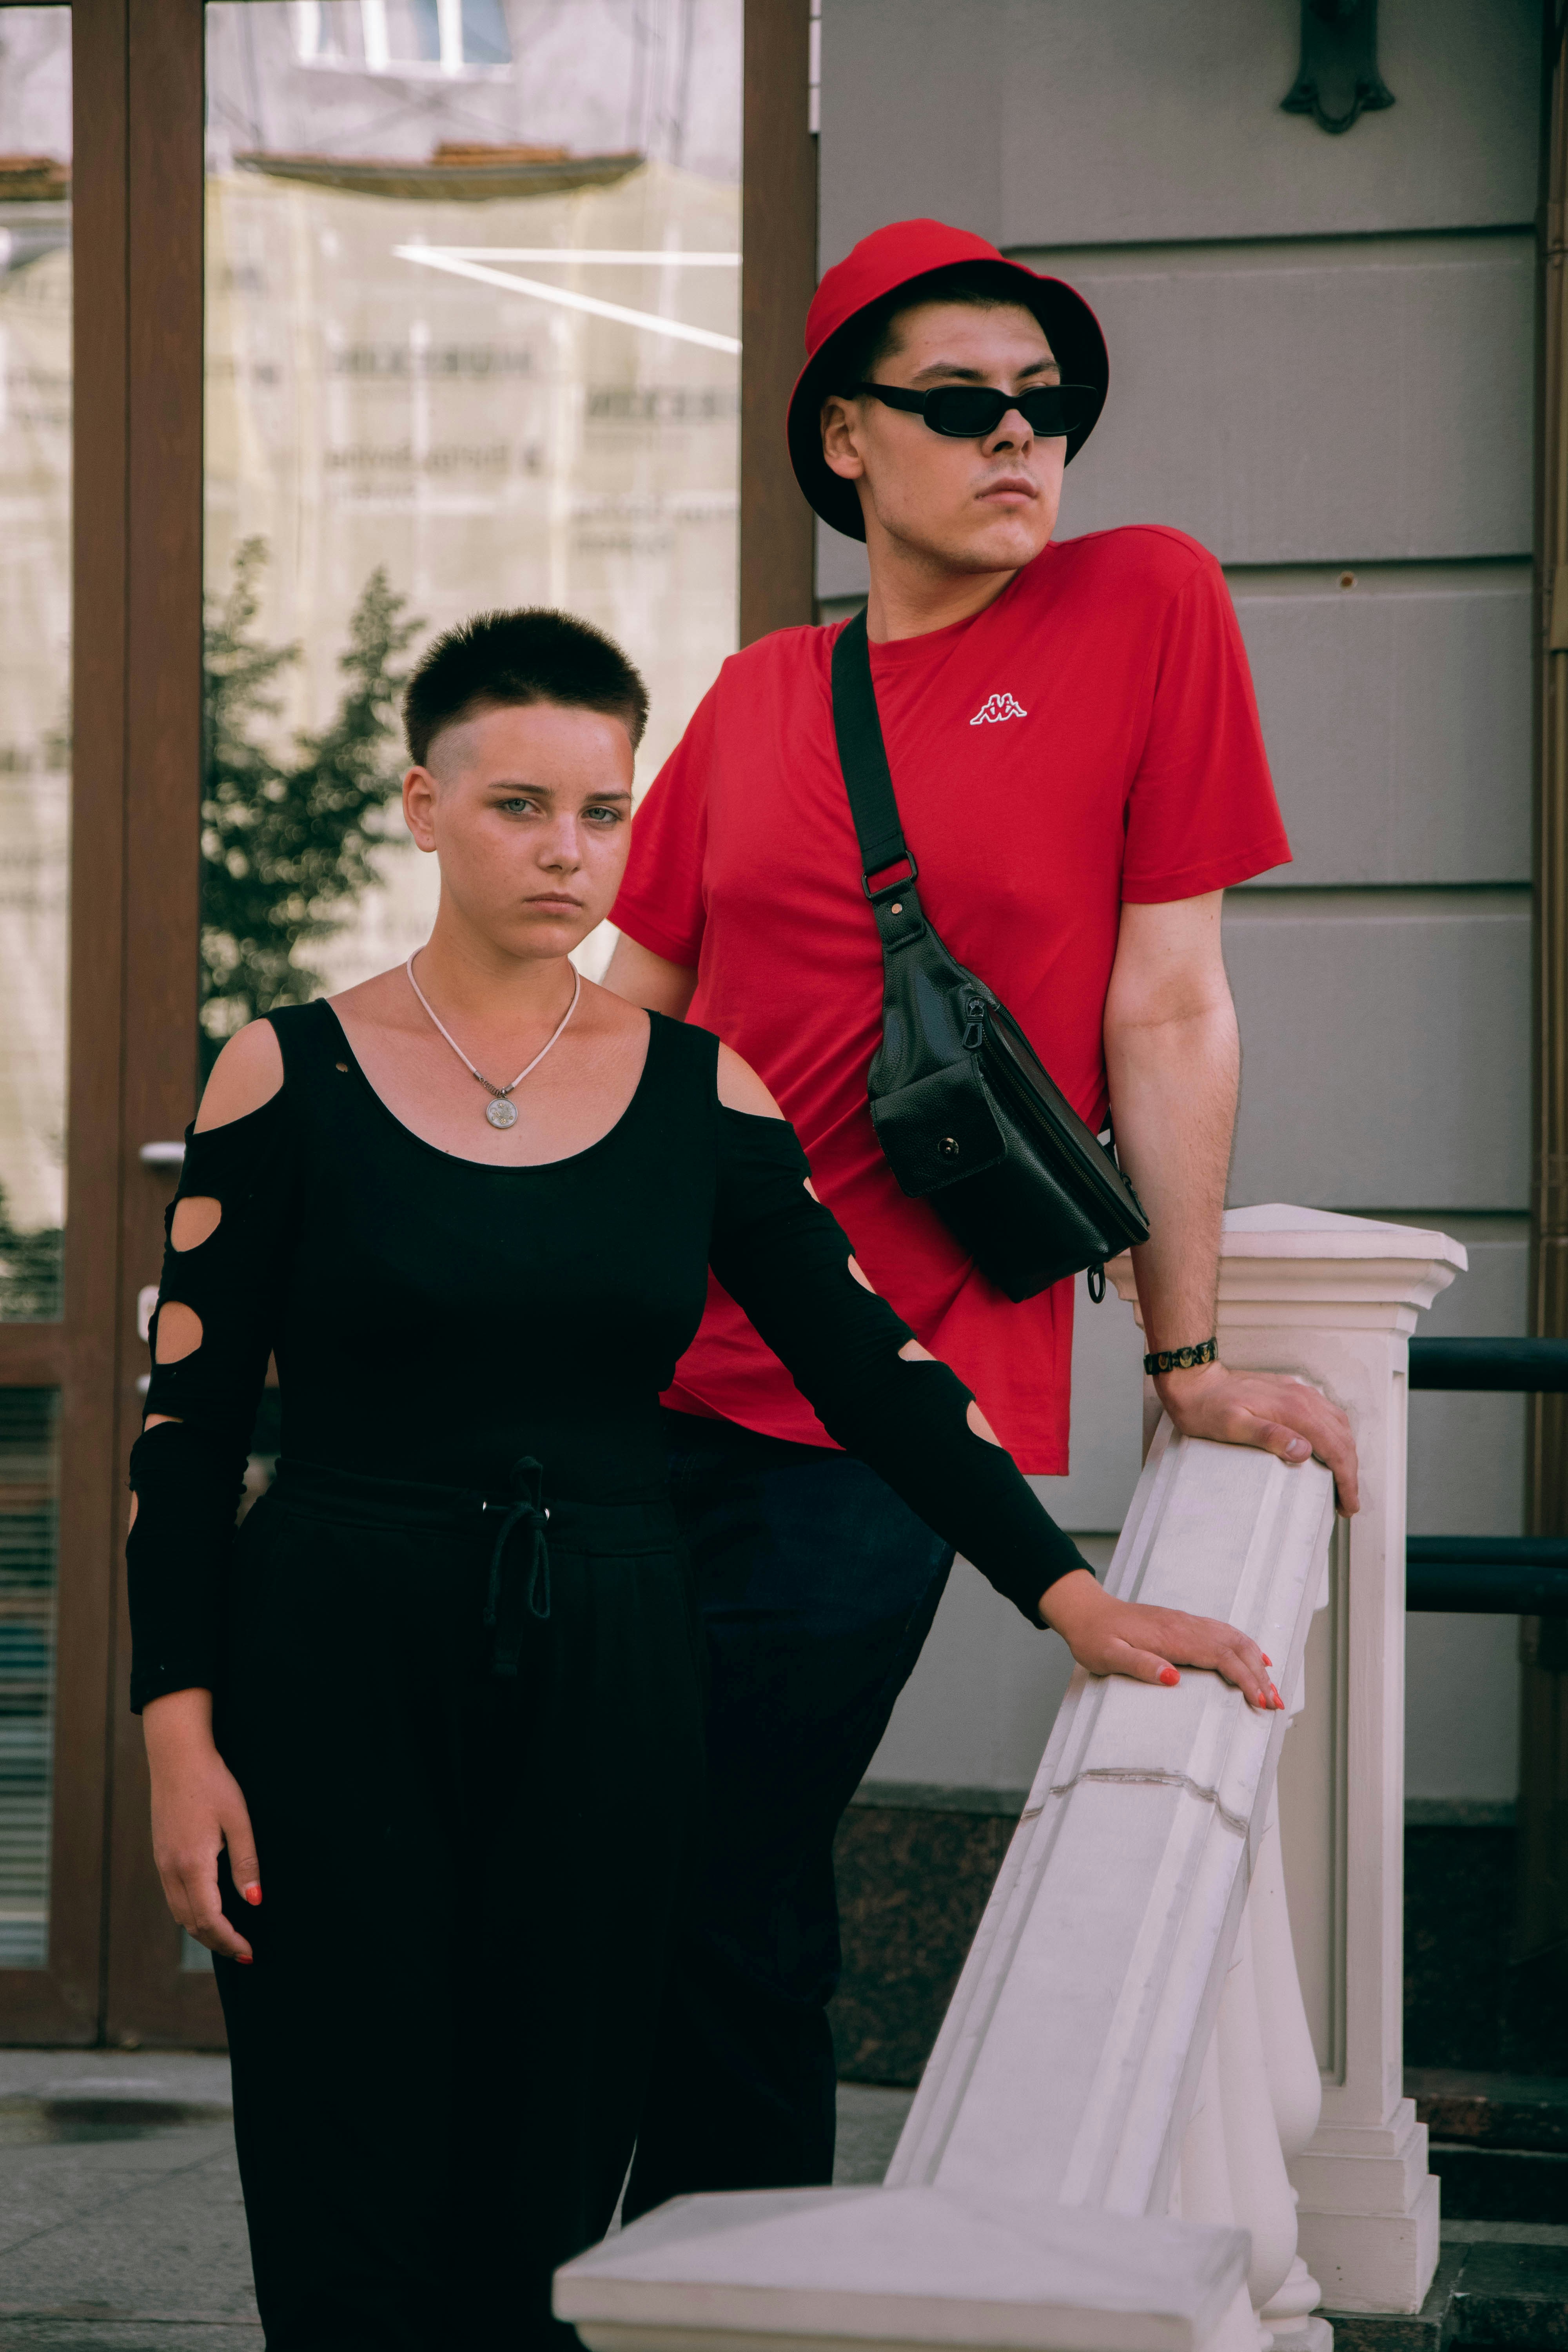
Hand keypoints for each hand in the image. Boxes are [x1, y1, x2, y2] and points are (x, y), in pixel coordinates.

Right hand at [142, 1688, 260, 1962]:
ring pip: (179, 1913)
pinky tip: (208, 1911)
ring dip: (202, 1931)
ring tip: (228, 1939)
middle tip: (242, 1953)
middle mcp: (171, 1870)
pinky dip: (190, 1913)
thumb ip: (246, 1862)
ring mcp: (162, 1863)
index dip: (229, 1940)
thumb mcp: (238, 1820)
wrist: (177, 1757)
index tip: (249, 1952)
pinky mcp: (160, 1855)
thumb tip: (255, 1902)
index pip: (209, 1918)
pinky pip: (173, 1897)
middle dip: (217, 1942)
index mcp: (192, 1864)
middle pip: (192, 1923)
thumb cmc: (212, 1783)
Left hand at [1039, 1567, 1280, 1709]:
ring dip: (1257, 1662)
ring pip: (1233, 1638)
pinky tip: (1256, 1659)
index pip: (1221, 1656)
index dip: (1244, 1678)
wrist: (1086, 1612)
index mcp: (1171, 1636)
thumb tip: (1173, 1678)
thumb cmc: (1094, 1637)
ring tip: (1273, 1690)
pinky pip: (1223, 1633)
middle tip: (1276, 1704)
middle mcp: (1185, 1626)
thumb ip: (1140, 1665)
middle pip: (1235, 1647)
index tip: (1259, 1701)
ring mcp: (1186, 1623)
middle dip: (1260, 1675)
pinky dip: (1245, 1647)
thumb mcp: (1108, 1656)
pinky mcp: (1183, 1624)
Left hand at [1154, 1359, 1358, 1517]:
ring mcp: (1299, 1393)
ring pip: (1339, 1424)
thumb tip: (1304, 1451)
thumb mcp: (1233, 1426)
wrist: (1195, 1381)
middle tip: (1347, 1502)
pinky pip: (1327, 1414)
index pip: (1335, 1448)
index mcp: (1294, 1409)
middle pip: (1342, 1438)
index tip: (1348, 1504)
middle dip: (1351, 1472)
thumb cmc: (1208, 1407)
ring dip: (1346, 1453)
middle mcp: (1303, 1398)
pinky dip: (1337, 1435)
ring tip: (1343, 1480)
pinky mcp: (1292, 1392)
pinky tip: (1331, 1448)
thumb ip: (1269, 1436)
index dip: (1346, 1479)